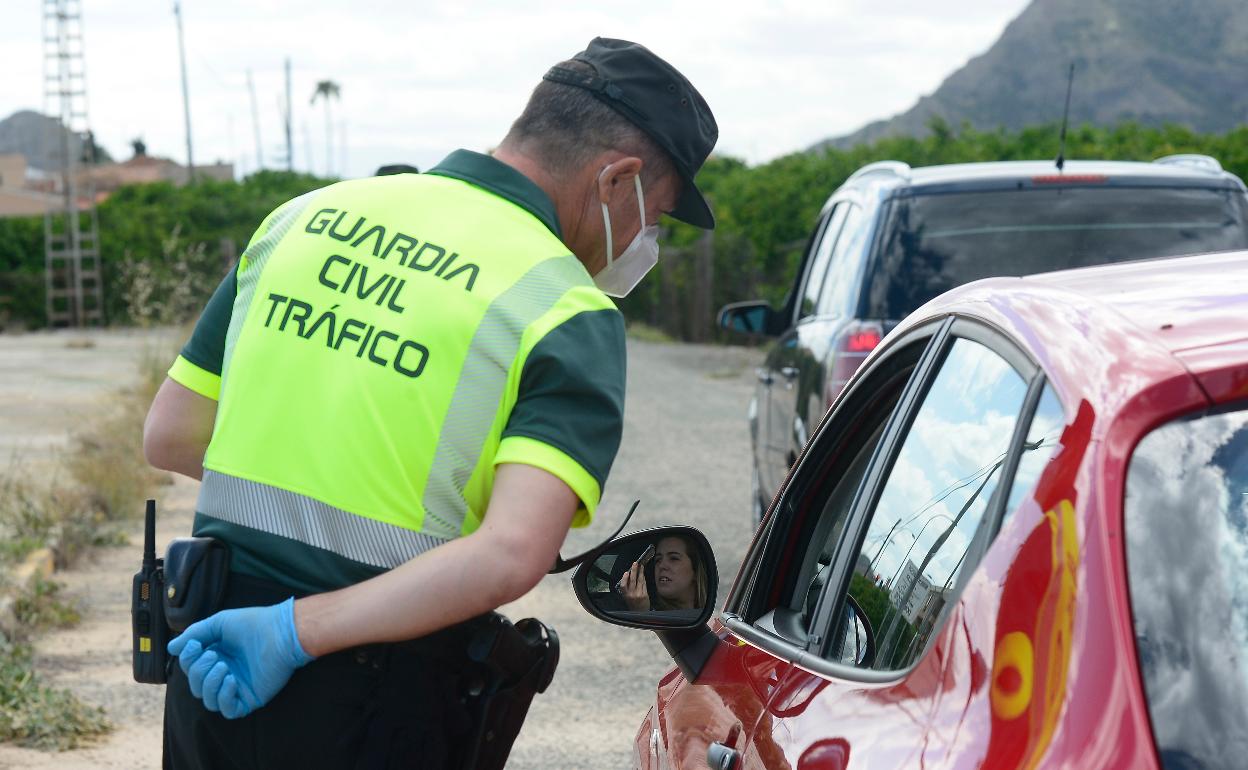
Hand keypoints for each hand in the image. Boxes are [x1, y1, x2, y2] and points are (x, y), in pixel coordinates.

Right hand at [167, 597, 313, 718]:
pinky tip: (231, 680)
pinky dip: (224, 697)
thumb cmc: (253, 624)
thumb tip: (171, 648)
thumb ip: (194, 634)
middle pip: (197, 687)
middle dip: (198, 672)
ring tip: (224, 667)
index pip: (191, 669)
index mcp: (216, 658)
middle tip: (214, 657)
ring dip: (210, 685)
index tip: (195, 646)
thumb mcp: (218, 624)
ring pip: (209, 701)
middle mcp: (225, 674)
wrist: (281, 631)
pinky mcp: (251, 698)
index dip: (187, 661)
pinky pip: (229, 710)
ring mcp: (237, 687)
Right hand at [617, 561, 649, 610]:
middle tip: (635, 563)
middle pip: (632, 580)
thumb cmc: (633, 604)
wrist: (640, 613)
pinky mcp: (645, 595)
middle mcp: (632, 595)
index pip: (623, 586)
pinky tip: (643, 574)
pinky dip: (643, 578)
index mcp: (625, 596)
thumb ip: (627, 589)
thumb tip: (628, 576)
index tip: (626, 572)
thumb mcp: (627, 598)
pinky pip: (644, 584)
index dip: (624, 578)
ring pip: (639, 581)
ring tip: (641, 566)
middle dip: (634, 571)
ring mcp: (639, 594)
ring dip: (640, 572)